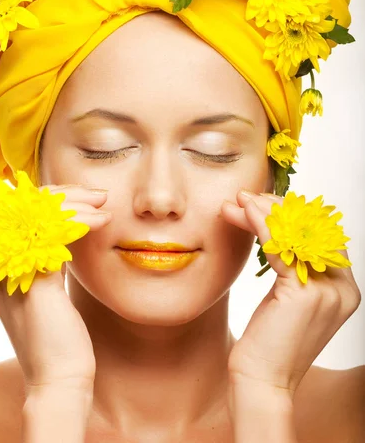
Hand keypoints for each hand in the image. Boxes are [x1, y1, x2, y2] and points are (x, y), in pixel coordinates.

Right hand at [0, 184, 111, 392]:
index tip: (87, 197)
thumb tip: (69, 225)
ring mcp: (13, 274)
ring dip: (76, 205)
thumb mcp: (50, 288)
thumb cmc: (59, 337)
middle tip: (99, 195)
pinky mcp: (35, 284)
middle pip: (27, 210)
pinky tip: (102, 222)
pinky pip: (55, 236)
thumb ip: (49, 257)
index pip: (20, 215)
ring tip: (104, 205)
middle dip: (67, 196)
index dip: (54, 200)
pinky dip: (80, 223)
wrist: (60, 381)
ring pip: (40, 218)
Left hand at [221, 190, 361, 395]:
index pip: (321, 235)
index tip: (260, 202)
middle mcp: (344, 289)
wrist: (262, 382)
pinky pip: (280, 248)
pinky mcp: (305, 294)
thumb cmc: (268, 341)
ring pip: (294, 235)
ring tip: (236, 201)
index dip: (291, 214)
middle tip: (245, 197)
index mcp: (344, 288)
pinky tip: (241, 212)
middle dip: (276, 208)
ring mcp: (329, 291)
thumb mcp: (285, 297)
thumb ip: (291, 266)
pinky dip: (259, 225)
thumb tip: (271, 225)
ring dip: (262, 212)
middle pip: (311, 230)